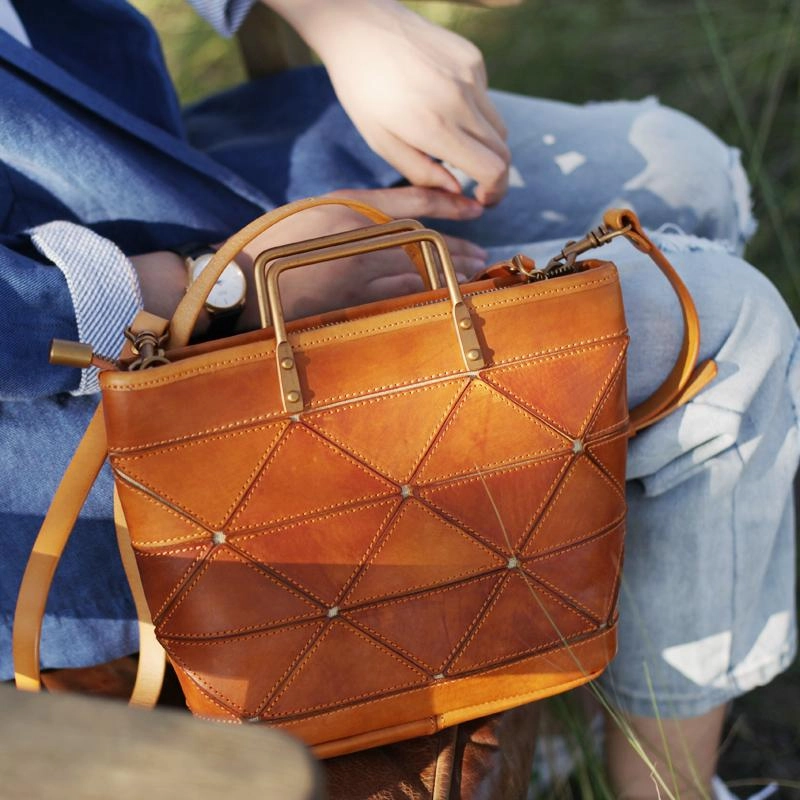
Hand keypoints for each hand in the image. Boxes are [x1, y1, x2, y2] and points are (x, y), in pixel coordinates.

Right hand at [236, 186, 489, 324]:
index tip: (474, 210)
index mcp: (351, 208)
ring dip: (448, 275)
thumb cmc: (280, 240)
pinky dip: (426, 297)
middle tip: (481, 257)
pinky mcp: (352, 303)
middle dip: (457, 251)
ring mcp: (357, 273)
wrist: (246, 280)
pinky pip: (400, 299)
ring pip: (417, 273)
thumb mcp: (320, 209)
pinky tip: (443, 297)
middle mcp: (359, 239)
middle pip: (423, 244)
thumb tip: (403, 216)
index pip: (413, 203)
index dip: (448, 205)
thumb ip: (362, 209)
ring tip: (471, 277)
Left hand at [265, 0, 509, 204]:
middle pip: (502, 152)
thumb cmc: (363, 91)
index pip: (493, 170)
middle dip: (494, 175)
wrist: (359, 25)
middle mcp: (460, 100)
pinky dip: (472, 112)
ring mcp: (471, 75)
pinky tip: (441, 102)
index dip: (495, 192)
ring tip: (452, 143)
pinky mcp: (473, 57)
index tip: (482, 200)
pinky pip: (485, 99)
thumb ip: (422, 173)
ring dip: (484, 145)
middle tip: (476, 185)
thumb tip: (458, 192)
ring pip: (498, 127)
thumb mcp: (382, 142)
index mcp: (435, 126)